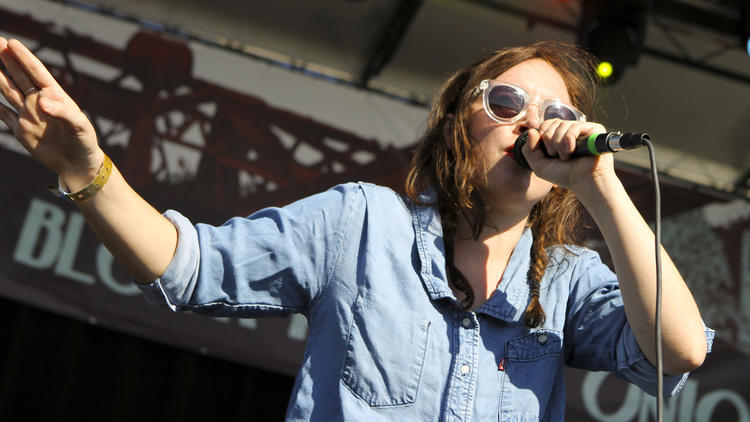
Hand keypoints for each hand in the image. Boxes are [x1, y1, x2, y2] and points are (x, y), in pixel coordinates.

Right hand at [0, 38, 101, 185]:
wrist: (78, 165)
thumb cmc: (84, 142)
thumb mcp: (79, 127)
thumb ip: (63, 112)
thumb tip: (41, 99)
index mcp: (55, 97)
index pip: (37, 73)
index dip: (24, 58)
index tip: (12, 43)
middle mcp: (38, 102)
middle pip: (19, 76)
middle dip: (7, 59)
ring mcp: (28, 114)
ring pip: (8, 90)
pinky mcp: (20, 129)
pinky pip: (3, 113)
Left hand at [521, 119, 614, 194]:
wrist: (584, 182)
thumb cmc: (563, 175)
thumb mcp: (539, 165)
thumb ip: (529, 149)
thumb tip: (532, 130)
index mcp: (559, 136)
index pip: (545, 124)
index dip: (541, 134)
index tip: (546, 151)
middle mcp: (570, 130)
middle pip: (551, 123)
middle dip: (549, 140)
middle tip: (555, 155)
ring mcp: (582, 129)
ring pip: (562, 124)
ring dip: (559, 143)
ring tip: (565, 156)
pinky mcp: (594, 129)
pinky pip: (574, 127)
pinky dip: (569, 140)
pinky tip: (573, 151)